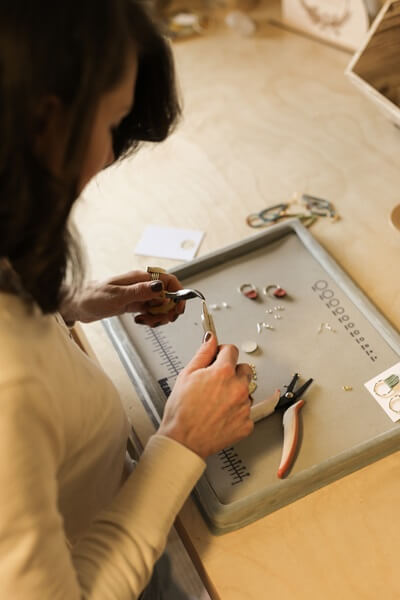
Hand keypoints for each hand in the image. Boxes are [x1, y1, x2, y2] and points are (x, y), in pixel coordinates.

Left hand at [60, 270, 184, 324]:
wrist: (77, 305)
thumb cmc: (92, 296)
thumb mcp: (118, 296)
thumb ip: (140, 291)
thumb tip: (160, 286)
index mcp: (140, 278)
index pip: (168, 280)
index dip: (177, 292)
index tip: (177, 307)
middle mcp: (142, 285)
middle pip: (167, 295)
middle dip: (168, 309)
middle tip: (160, 319)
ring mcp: (139, 295)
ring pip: (160, 305)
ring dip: (158, 316)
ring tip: (145, 321)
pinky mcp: (135, 304)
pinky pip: (151, 312)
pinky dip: (150, 319)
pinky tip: (140, 320)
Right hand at [158, 333, 253, 458]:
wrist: (183, 440)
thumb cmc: (181, 411)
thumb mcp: (186, 375)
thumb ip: (203, 353)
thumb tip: (211, 339)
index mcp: (224, 372)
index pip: (232, 350)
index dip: (222, 353)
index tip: (218, 358)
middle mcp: (238, 387)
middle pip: (244, 369)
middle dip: (232, 372)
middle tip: (216, 383)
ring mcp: (244, 406)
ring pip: (246, 390)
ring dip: (235, 392)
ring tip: (216, 402)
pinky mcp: (247, 423)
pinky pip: (247, 411)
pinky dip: (237, 411)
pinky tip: (222, 415)